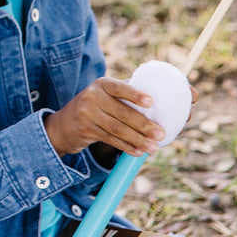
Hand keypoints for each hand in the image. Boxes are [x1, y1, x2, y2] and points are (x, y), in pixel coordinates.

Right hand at [44, 76, 165, 157]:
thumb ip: (128, 94)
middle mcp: (92, 96)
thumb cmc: (96, 107)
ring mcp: (87, 114)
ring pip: (117, 129)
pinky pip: (109, 139)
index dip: (135, 95)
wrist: (62, 125)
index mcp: (103, 84)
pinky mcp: (85, 130)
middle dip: (144, 125)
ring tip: (153, 148)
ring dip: (137, 140)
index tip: (151, 102)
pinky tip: (137, 152)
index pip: (120, 88)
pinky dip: (125, 147)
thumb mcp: (105, 95)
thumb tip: (173, 97)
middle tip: (161, 134)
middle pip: (122, 112)